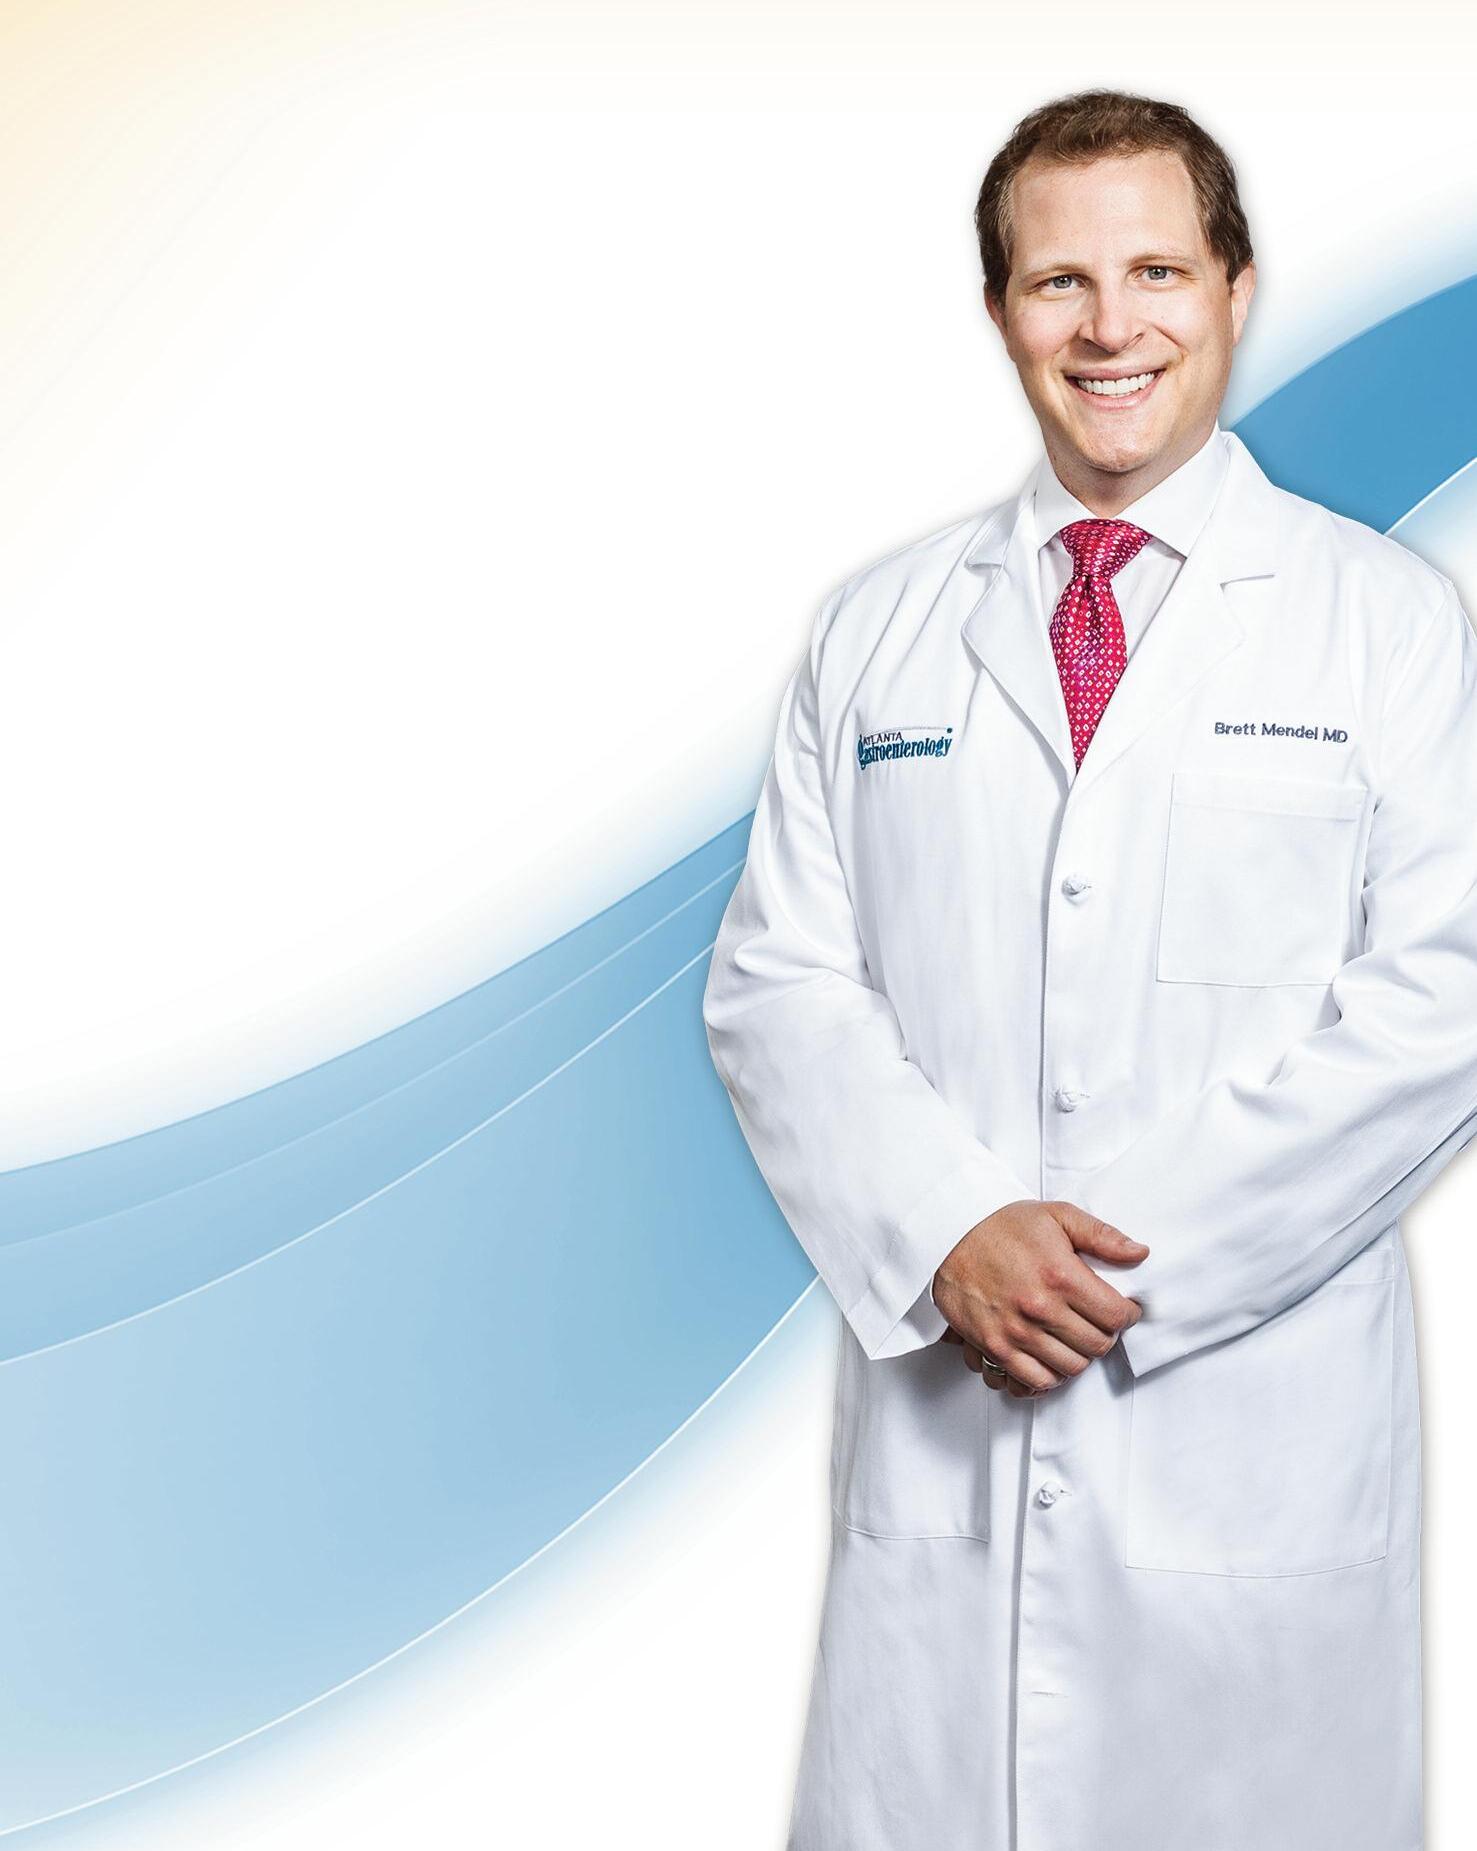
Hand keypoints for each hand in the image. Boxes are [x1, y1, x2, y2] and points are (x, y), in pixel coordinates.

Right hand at [932, 1199, 1146, 1396]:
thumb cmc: (1002, 1225)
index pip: (1116, 1316)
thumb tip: (1140, 1253)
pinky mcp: (994, 1346)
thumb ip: (1102, 1235)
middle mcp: (1040, 1308)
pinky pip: (1035, 1381)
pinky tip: (1050, 1356)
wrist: (949, 1234)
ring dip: (1078, 1355)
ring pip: (1071, 1368)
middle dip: (1104, 1334)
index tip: (1121, 1309)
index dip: (1127, 1314)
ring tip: (1072, 1337)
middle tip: (1096, 1321)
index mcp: (1061, 1275)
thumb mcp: (1057, 1215)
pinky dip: (1049, 1375)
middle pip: (1097, 1346)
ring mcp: (1016, 1332)